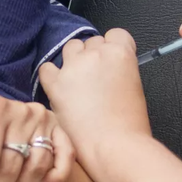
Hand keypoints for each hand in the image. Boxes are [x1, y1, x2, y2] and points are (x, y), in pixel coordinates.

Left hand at [39, 30, 151, 161]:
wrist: (114, 147)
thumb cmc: (129, 126)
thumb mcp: (135, 88)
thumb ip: (122, 71)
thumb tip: (111, 72)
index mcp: (121, 53)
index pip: (116, 34)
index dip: (113, 47)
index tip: (111, 60)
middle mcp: (96, 54)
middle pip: (92, 41)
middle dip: (92, 56)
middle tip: (94, 78)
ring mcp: (74, 67)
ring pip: (70, 48)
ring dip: (73, 60)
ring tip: (77, 82)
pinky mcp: (56, 83)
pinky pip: (46, 68)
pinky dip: (52, 75)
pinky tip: (59, 88)